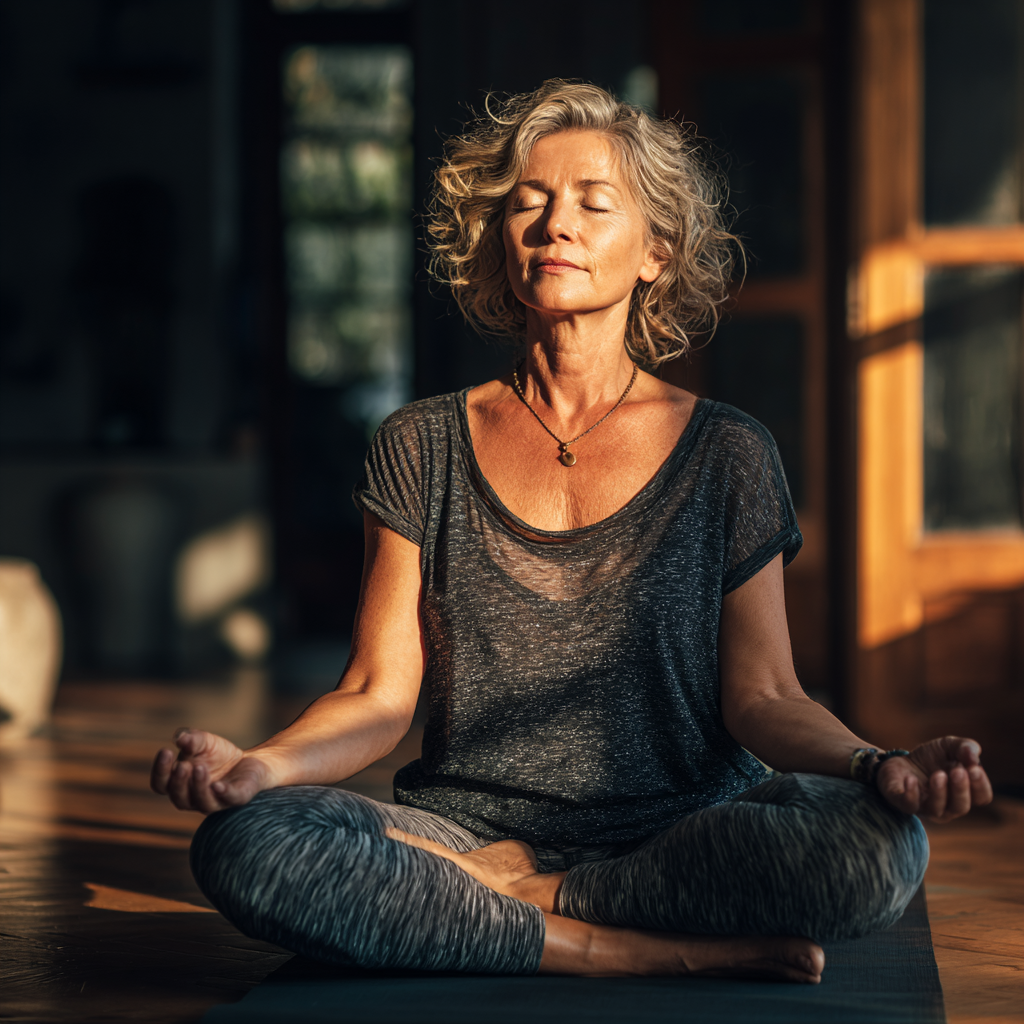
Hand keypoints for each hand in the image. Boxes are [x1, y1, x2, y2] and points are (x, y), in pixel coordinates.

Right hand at [150, 728, 274, 813]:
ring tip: (200, 767)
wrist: (248, 760)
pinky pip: (229, 799)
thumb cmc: (219, 754)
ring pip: (202, 802)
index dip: (160, 771)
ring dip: (199, 786)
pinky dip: (223, 793)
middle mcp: (194, 798)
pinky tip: (218, 785)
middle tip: (183, 765)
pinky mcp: (238, 798)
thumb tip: (180, 738)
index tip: (166, 751)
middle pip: (179, 798)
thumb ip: (191, 739)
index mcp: (180, 785)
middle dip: (179, 782)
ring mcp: (216, 801)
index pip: (161, 784)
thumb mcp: (203, 742)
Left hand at [876, 736, 992, 821]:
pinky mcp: (904, 803)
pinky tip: (911, 779)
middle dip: (961, 789)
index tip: (974, 768)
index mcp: (965, 793)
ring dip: (939, 792)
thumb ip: (966, 747)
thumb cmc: (933, 757)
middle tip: (957, 771)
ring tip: (938, 774)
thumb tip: (974, 756)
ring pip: (937, 809)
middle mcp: (949, 806)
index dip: (980, 785)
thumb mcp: (950, 746)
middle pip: (960, 807)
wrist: (902, 759)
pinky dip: (911, 793)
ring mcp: (926, 808)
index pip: (982, 797)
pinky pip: (909, 805)